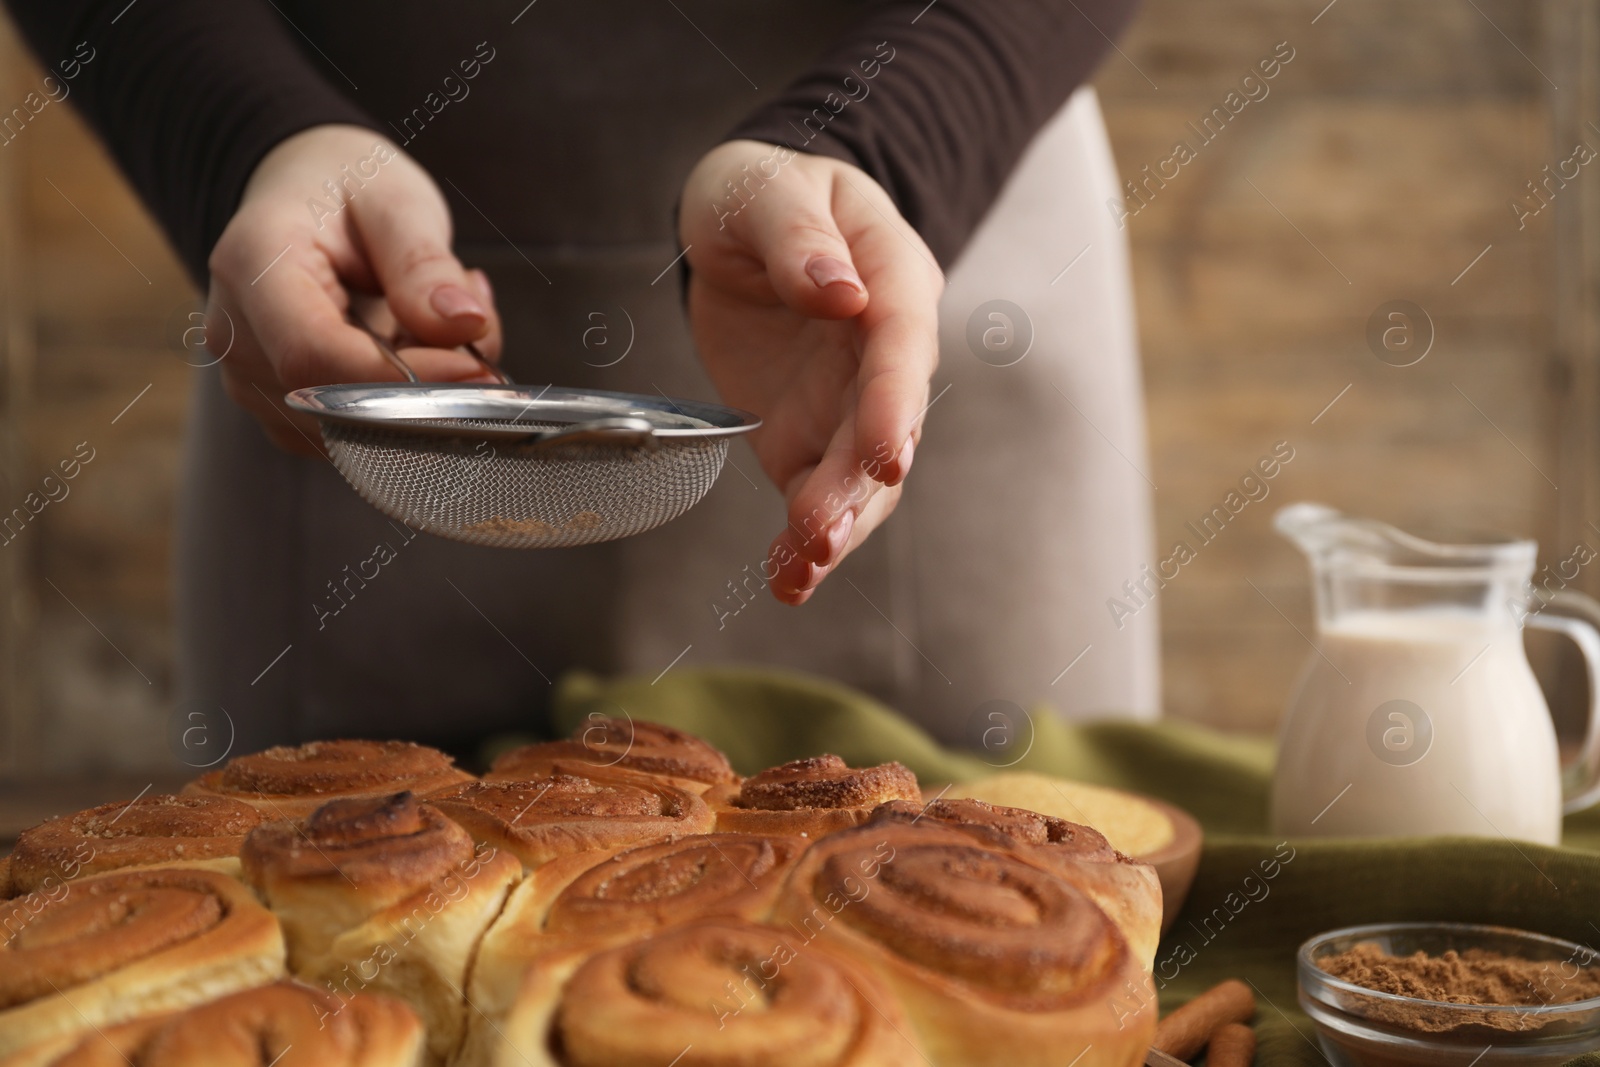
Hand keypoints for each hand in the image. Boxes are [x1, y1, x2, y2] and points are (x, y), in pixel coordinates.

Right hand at [204, 124, 501, 454]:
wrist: (303, 193)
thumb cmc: (344, 185)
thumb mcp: (395, 199)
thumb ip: (425, 263)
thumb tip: (462, 324)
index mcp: (250, 268)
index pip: (313, 355)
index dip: (401, 378)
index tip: (475, 368)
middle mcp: (235, 336)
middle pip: (338, 402)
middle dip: (426, 383)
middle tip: (475, 320)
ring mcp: (251, 380)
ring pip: (357, 429)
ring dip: (422, 391)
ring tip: (438, 316)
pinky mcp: (283, 409)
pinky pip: (358, 433)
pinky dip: (405, 402)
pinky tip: (416, 344)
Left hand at [679, 140, 942, 604]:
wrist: (741, 224)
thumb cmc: (762, 193)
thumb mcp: (767, 190)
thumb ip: (800, 237)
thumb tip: (838, 292)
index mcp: (891, 279)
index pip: (902, 345)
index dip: (895, 402)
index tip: (886, 453)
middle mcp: (883, 352)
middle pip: (886, 426)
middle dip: (860, 484)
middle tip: (823, 531)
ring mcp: (849, 401)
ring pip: (860, 476)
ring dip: (836, 523)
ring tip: (801, 566)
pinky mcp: (808, 436)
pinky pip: (814, 494)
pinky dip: (803, 542)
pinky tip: (787, 580)